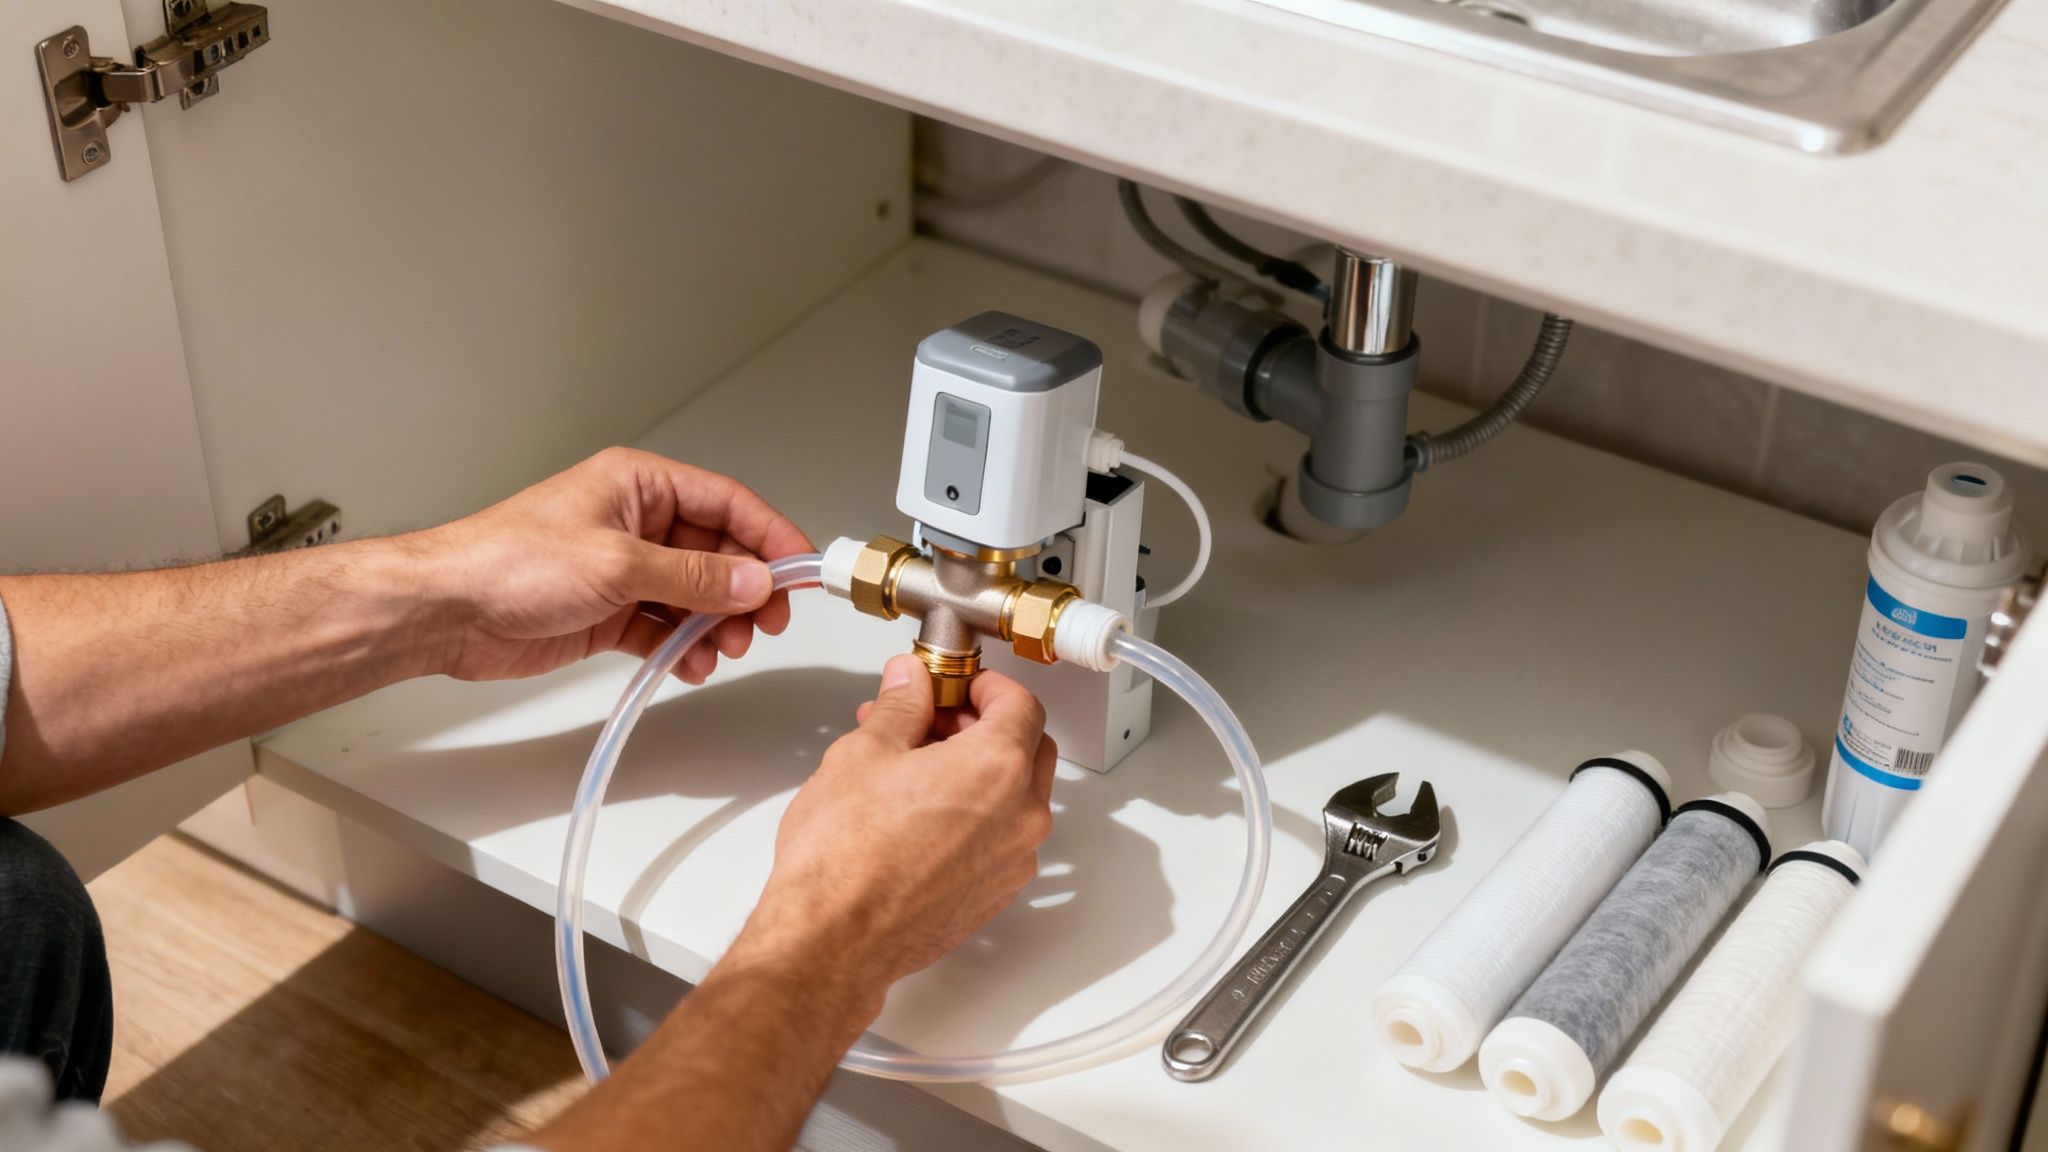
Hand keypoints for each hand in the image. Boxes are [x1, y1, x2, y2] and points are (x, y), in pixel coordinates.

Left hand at [412, 447, 813, 681]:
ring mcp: (623, 569)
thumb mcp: (618, 565)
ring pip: (695, 595)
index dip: (770, 536)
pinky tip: (690, 664)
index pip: (728, 502)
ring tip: (720, 649)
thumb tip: (754, 582)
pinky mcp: (608, 611)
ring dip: (715, 624)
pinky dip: (682, 647)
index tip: (801, 571)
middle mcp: (636, 522)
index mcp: (639, 485)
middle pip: (718, 552)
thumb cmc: (510, 563)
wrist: (445, 611)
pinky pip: (664, 627)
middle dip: (744, 590)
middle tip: (762, 624)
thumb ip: (695, 577)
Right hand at [735, 655, 1055, 1008]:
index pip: (1023, 704)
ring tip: (913, 768)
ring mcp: (1012, 861)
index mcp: (997, 768)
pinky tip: (922, 814)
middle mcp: (1020, 817)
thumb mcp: (864, 752)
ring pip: (1015, 797)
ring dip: (978, 772)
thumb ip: (901, 707)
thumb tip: (912, 682)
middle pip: (1029, 749)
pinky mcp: (994, 894)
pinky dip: (975, 816)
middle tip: (933, 722)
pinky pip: (1000, 839)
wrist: (832, 941)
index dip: (989, 686)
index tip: (960, 686)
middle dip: (985, 726)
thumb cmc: (844, 857)